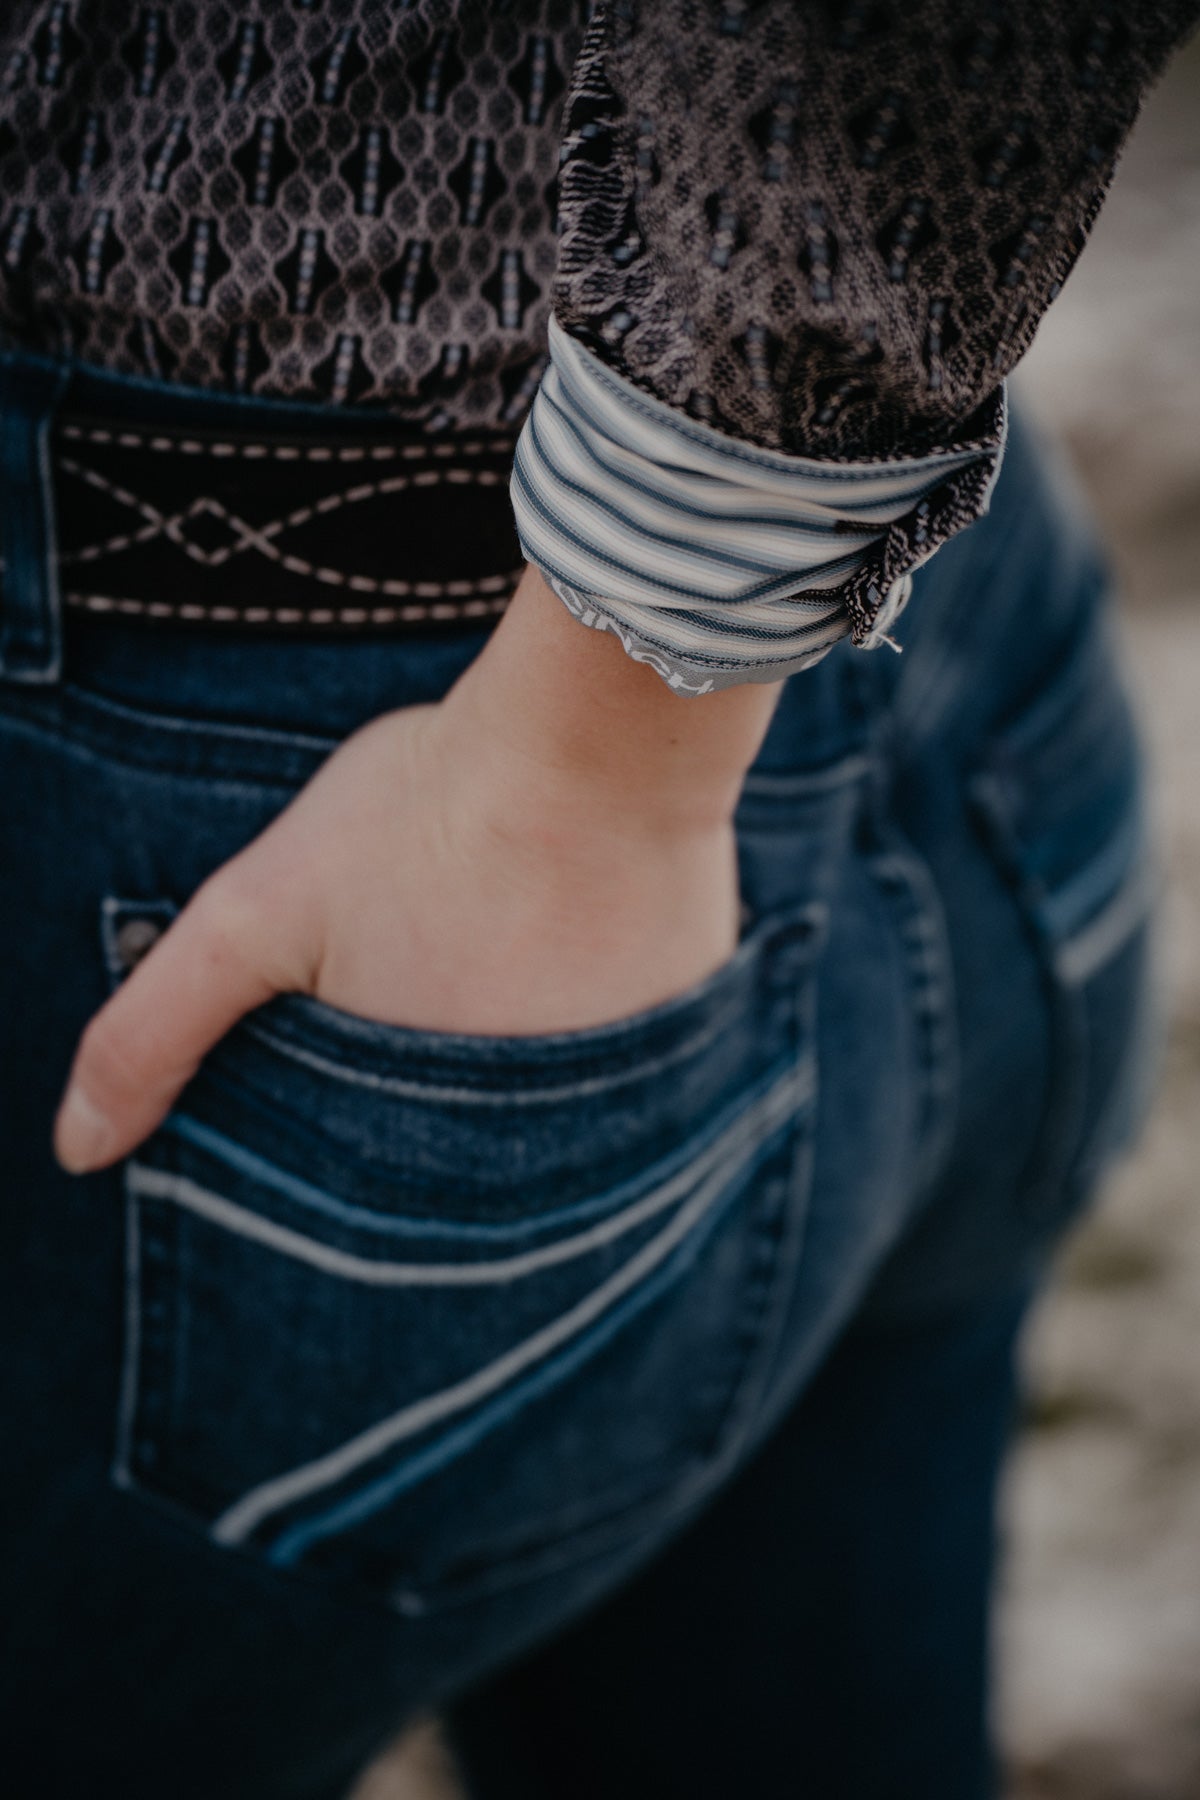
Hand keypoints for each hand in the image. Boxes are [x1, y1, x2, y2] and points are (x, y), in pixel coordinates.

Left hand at [54, 568, 779, 1174]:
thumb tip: (75, 1148)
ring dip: (520, 1037)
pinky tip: (570, 928)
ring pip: (551, 1090)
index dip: (357, 1099)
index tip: (362, 1014)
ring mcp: (630, 1080)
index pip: (377, 1177)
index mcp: (431, 1128)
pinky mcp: (690, 1020)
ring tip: (498, 938)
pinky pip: (629, 1043)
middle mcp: (541, 1136)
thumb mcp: (256, 912)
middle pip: (470, 1140)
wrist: (599, 732)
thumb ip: (156, 1027)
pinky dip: (594, 1004)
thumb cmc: (424, 814)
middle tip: (438, 955)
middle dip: (439, 1070)